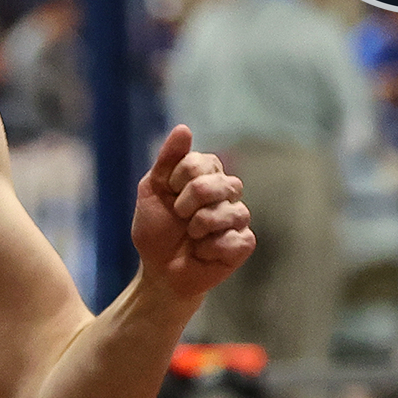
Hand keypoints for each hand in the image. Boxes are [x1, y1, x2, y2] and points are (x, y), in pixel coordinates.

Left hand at [130, 125, 254, 300]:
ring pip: (226, 212)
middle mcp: (227, 191)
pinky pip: (233, 239)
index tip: (169, 195)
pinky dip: (209, 249)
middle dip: (187, 204)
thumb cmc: (156, 229)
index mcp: (207, 174)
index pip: (199, 162)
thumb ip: (168, 159)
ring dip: (198, 228)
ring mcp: (238, 217)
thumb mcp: (153, 190)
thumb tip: (183, 128)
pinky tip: (203, 252)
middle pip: (215, 184)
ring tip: (191, 236)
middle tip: (179, 217)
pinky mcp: (244, 243)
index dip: (177, 181)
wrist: (159, 270)